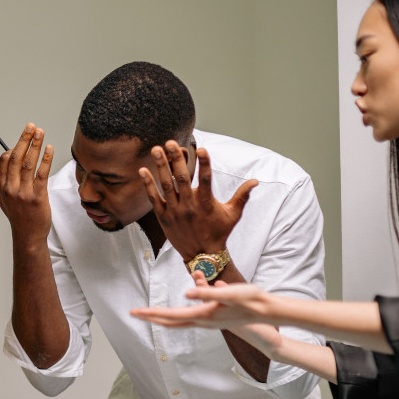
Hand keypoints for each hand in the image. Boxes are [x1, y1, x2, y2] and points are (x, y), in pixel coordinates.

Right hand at [0, 123, 54, 246]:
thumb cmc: (21, 216)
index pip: (5, 160)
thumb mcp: (8, 198)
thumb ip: (9, 180)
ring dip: (35, 145)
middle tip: (31, 126)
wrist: (28, 236)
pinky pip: (41, 174)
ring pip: (28, 163)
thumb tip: (15, 157)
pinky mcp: (37, 198)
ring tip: (41, 132)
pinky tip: (49, 148)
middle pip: (16, 157)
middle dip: (24, 139)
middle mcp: (10, 189)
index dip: (15, 146)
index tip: (24, 138)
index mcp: (2, 187)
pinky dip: (45, 159)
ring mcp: (23, 193)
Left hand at [131, 275, 275, 328]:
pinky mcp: (213, 318)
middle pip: (171, 322)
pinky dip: (179, 313)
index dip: (151, 313)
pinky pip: (190, 317)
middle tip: (134, 314)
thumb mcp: (229, 292)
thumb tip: (188, 292)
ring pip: (179, 321)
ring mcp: (208, 322)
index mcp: (203, 314)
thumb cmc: (250, 299)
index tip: (135, 312)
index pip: (170, 315)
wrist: (265, 312)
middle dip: (151, 317)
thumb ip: (208, 292)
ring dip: (163, 317)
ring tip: (150, 313)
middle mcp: (203, 321)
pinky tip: (179, 306)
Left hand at [139, 141, 256, 262]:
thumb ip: (242, 196)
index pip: (205, 179)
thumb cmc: (219, 232)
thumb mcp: (233, 214)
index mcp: (206, 203)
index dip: (203, 163)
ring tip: (156, 149)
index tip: (200, 148)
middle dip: (176, 159)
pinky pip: (154, 199)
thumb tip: (256, 181)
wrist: (202, 256)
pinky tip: (143, 170)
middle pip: (181, 178)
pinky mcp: (163, 217)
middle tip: (171, 143)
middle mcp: (189, 206)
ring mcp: (175, 211)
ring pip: (166, 185)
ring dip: (161, 166)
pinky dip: (148, 185)